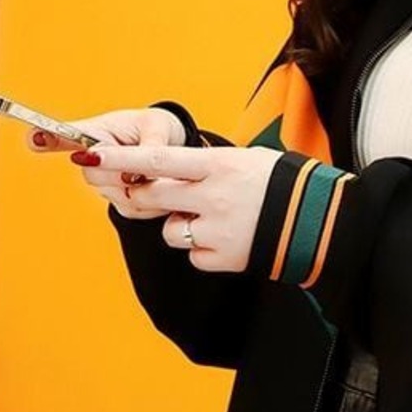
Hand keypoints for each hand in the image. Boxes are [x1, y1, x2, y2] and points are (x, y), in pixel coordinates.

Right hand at [25, 107, 187, 221]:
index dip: (48, 138)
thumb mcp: (158, 127)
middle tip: (140, 162)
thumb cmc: (157, 130)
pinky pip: (135, 210)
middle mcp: (93, 160)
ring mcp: (106, 185)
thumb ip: (149, 147)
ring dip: (142, 186)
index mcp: (97, 133)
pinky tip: (159, 186)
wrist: (172, 147)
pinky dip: (154, 201)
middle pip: (93, 174)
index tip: (34, 138)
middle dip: (121, 171)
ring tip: (158, 172)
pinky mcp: (123, 205)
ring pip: (117, 195)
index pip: (65, 135)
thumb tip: (137, 173)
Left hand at [75, 143, 285, 270]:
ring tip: (213, 220)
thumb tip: (170, 169)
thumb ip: (208, 165)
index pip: (157, 159)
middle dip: (144, 195)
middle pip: (153, 195)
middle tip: (152, 193)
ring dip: (180, 225)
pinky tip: (228, 240)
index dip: (120, 157)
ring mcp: (218, 230)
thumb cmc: (285, 184)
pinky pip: (194, 255)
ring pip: (170, 230)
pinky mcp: (225, 258)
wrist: (322, 222)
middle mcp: (214, 196)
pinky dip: (204, 249)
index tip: (90, 153)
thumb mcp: (247, 159)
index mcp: (219, 165)